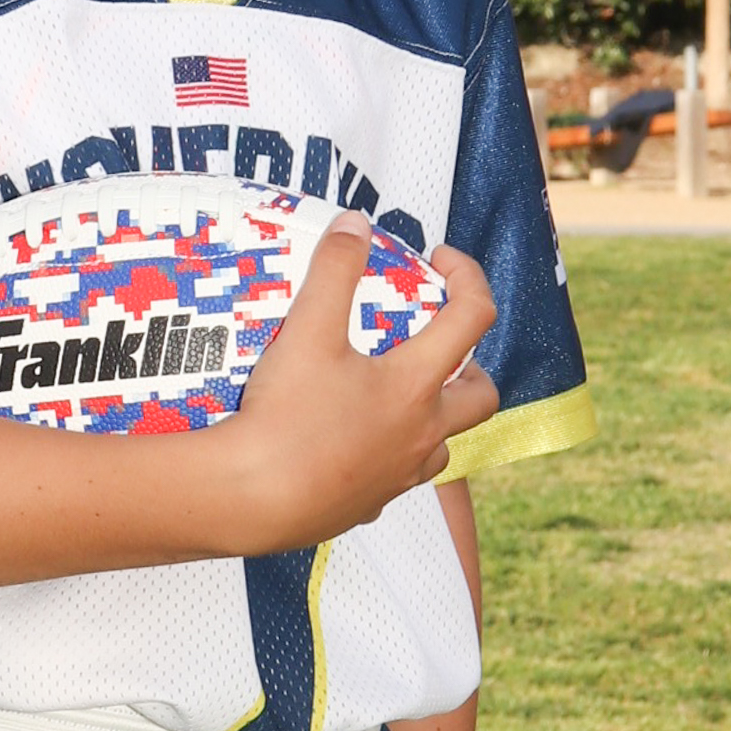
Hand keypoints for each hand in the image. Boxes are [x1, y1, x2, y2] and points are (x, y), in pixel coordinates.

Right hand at [232, 220, 498, 551]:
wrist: (250, 501)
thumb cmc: (283, 417)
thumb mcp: (306, 330)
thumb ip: (334, 270)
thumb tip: (355, 225)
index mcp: (416, 387)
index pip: (472, 318)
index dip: (466, 277)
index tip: (439, 260)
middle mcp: (421, 435)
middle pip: (481, 397)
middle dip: (471, 363)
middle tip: (438, 342)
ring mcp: (399, 476)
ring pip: (442, 444)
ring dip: (434, 414)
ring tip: (395, 394)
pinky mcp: (368, 505)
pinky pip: (396, 476)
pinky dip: (388, 452)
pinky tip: (349, 440)